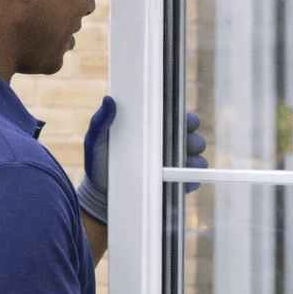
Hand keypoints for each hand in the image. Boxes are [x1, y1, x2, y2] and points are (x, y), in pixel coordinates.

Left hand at [77, 102, 207, 221]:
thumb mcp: (96, 141)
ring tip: (182, 164)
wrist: (100, 193)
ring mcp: (172, 167)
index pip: (178, 119)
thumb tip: (108, 100)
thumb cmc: (99, 162)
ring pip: (196, 160)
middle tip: (186, 143)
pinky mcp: (174, 185)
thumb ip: (100, 122)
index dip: (187, 119)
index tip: (187, 121)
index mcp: (153, 129)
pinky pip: (190, 182)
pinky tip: (181, 182)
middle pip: (193, 139)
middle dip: (194, 140)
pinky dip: (189, 182)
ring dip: (194, 161)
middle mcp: (167, 146)